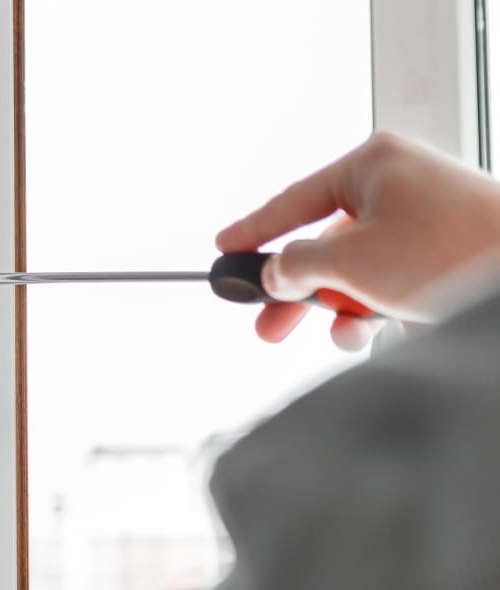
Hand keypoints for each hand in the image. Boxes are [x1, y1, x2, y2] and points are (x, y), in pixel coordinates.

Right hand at [216, 132, 499, 349]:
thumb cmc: (451, 251)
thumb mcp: (351, 260)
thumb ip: (297, 265)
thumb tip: (275, 273)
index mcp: (371, 166)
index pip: (293, 200)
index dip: (253, 230)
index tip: (225, 249)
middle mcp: (395, 187)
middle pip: (323, 244)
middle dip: (296, 292)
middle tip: (267, 324)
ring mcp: (420, 221)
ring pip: (355, 272)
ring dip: (341, 310)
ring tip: (343, 335)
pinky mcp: (439, 255)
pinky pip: (386, 284)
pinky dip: (374, 311)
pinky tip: (375, 331)